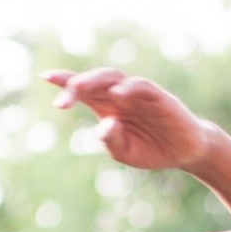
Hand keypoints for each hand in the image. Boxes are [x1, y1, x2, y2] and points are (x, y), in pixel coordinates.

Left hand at [45, 68, 214, 171]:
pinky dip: (129, 89)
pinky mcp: (158, 97)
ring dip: (96, 81)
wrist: (185, 151)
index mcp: (107, 107)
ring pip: (114, 78)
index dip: (65, 81)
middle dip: (76, 86)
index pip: (83, 90)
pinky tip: (117, 95)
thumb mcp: (126, 153)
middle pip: (95, 82)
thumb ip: (112, 142)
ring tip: (80, 87)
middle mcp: (120, 96)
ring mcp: (139, 94)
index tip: (45, 77)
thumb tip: (104, 125)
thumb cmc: (152, 149)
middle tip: (62, 99)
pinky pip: (142, 87)